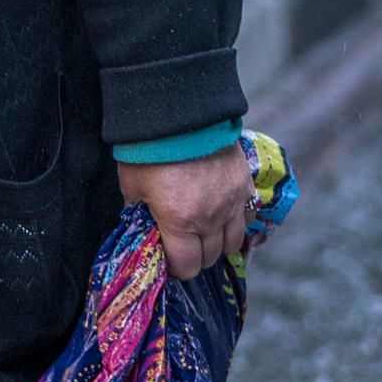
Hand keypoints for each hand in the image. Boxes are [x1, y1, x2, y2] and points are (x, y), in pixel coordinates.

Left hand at [118, 144, 256, 282]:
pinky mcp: (244, 184)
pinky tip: (223, 213)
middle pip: (211, 257)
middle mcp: (210, 218)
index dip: (176, 268)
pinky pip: (248, 216)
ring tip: (205, 231)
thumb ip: (140, 213)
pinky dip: (236, 221)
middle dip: (196, 256)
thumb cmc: (149, 150)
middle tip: (184, 244)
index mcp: (179, 222)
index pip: (186, 266)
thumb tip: (145, 228)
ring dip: (218, 242)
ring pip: (233, 241)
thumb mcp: (133, 187)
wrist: (179, 112)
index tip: (169, 260)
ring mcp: (231, 202)